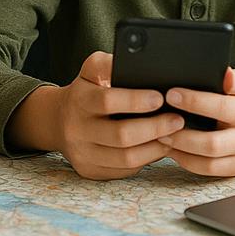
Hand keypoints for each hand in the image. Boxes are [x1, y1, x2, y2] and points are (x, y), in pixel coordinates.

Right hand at [55, 51, 185, 179]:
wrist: (57, 120)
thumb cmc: (85, 90)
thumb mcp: (91, 69)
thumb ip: (110, 64)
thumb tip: (141, 65)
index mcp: (79, 100)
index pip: (108, 101)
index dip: (136, 101)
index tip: (160, 98)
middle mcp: (77, 129)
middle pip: (121, 135)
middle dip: (154, 128)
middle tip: (177, 120)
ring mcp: (82, 153)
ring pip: (125, 158)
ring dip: (155, 147)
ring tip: (174, 135)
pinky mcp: (90, 170)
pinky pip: (124, 170)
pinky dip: (146, 159)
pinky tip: (159, 147)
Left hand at [157, 68, 234, 176]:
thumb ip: (233, 78)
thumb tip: (224, 73)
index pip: (220, 107)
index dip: (194, 102)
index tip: (171, 94)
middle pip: (212, 143)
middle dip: (182, 135)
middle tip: (159, 123)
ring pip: (209, 162)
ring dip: (181, 151)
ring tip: (160, 137)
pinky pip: (210, 171)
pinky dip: (188, 162)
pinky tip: (172, 150)